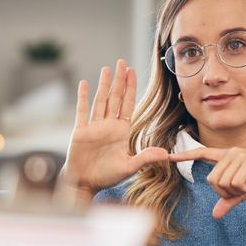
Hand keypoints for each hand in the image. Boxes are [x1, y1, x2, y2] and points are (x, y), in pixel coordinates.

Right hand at [62, 59, 168, 194]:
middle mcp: (108, 126)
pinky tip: (84, 84)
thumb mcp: (129, 168)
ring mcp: (94, 127)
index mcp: (121, 132)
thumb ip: (145, 158)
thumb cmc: (106, 177)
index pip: (128, 105)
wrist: (84, 184)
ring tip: (107, 68)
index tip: (133, 72)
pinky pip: (82, 111)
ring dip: (103, 84)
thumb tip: (165, 155)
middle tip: (123, 62)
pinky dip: (82, 97)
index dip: (130, 88)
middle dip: (119, 80)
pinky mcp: (80, 131)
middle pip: (115, 98)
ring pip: (100, 100)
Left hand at [170, 147, 245, 218]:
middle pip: (211, 180)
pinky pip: (234, 181)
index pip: (202, 153)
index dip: (185, 156)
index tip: (168, 156)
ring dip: (234, 191)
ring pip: (221, 182)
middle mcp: (231, 152)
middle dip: (224, 192)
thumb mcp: (245, 193)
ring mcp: (239, 155)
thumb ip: (229, 201)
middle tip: (240, 190)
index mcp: (228, 157)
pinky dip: (242, 188)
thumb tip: (215, 215)